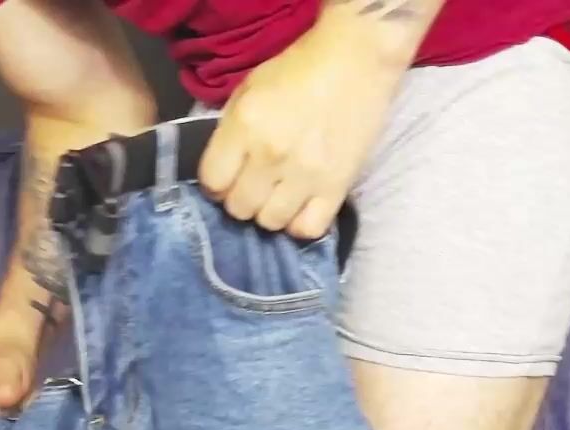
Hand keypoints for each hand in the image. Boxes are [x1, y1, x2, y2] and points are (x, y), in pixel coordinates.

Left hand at [198, 19, 406, 238]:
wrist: (356, 61)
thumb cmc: (299, 69)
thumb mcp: (249, 89)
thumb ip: (231, 131)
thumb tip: (223, 168)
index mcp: (245, 125)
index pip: (212, 181)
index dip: (215, 183)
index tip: (226, 177)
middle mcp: (270, 155)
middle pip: (239, 207)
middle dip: (241, 198)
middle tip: (254, 185)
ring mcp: (305, 175)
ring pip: (270, 222)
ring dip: (269, 212)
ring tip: (278, 195)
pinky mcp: (336, 187)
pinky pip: (308, 229)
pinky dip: (299, 224)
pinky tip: (300, 208)